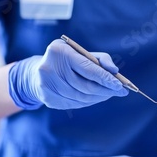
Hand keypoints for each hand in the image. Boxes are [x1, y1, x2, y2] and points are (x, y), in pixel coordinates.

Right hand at [9, 39, 127, 109]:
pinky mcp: (47, 98)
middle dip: (106, 90)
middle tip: (120, 92)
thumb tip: (114, 71)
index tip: (120, 86)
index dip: (106, 79)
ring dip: (99, 98)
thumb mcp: (81, 52)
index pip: (88, 69)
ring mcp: (46, 85)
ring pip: (81, 97)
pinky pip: (74, 104)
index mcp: (60, 52)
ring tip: (109, 94)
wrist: (36, 72)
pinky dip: (88, 102)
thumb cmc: (65, 59)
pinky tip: (95, 98)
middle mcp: (50, 68)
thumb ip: (100, 58)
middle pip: (85, 86)